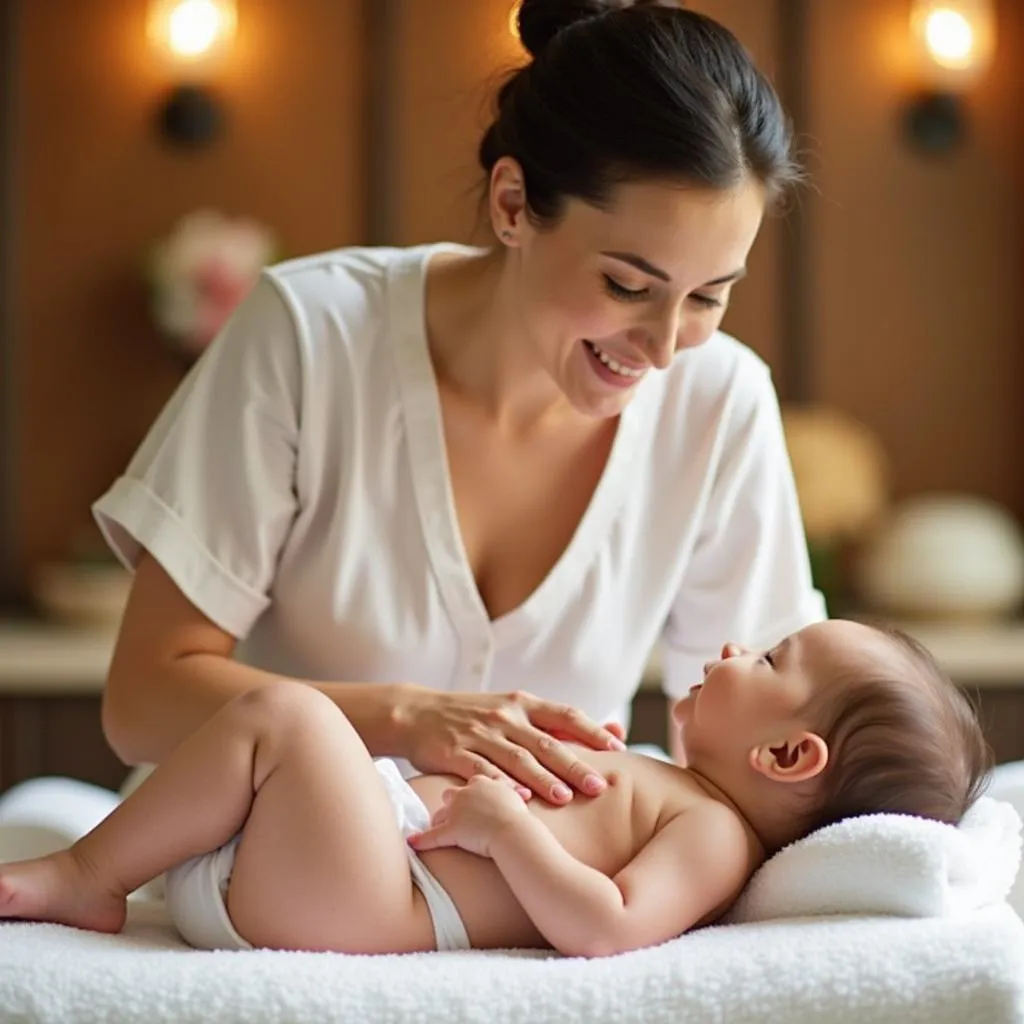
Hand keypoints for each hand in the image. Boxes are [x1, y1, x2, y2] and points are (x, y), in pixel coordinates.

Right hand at [394, 687, 626, 805]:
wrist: (415, 712)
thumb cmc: (474, 716)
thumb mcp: (512, 709)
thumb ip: (553, 724)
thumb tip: (611, 734)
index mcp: (521, 703)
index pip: (565, 715)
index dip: (592, 732)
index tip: (618, 750)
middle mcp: (504, 716)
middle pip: (545, 742)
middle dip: (574, 765)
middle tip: (599, 786)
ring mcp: (478, 734)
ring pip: (516, 758)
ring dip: (541, 778)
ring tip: (565, 797)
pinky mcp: (453, 752)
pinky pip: (480, 770)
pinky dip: (500, 785)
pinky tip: (517, 800)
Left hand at [408, 777, 529, 857]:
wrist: (515, 830)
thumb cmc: (522, 816)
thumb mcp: (520, 797)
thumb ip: (515, 793)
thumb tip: (524, 795)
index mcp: (483, 781)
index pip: (471, 784)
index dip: (470, 793)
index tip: (471, 799)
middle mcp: (466, 791)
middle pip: (451, 794)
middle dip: (451, 804)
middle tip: (457, 813)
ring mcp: (456, 810)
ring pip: (441, 814)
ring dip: (440, 821)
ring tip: (439, 829)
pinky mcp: (450, 829)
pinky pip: (431, 836)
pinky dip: (421, 840)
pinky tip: (412, 843)